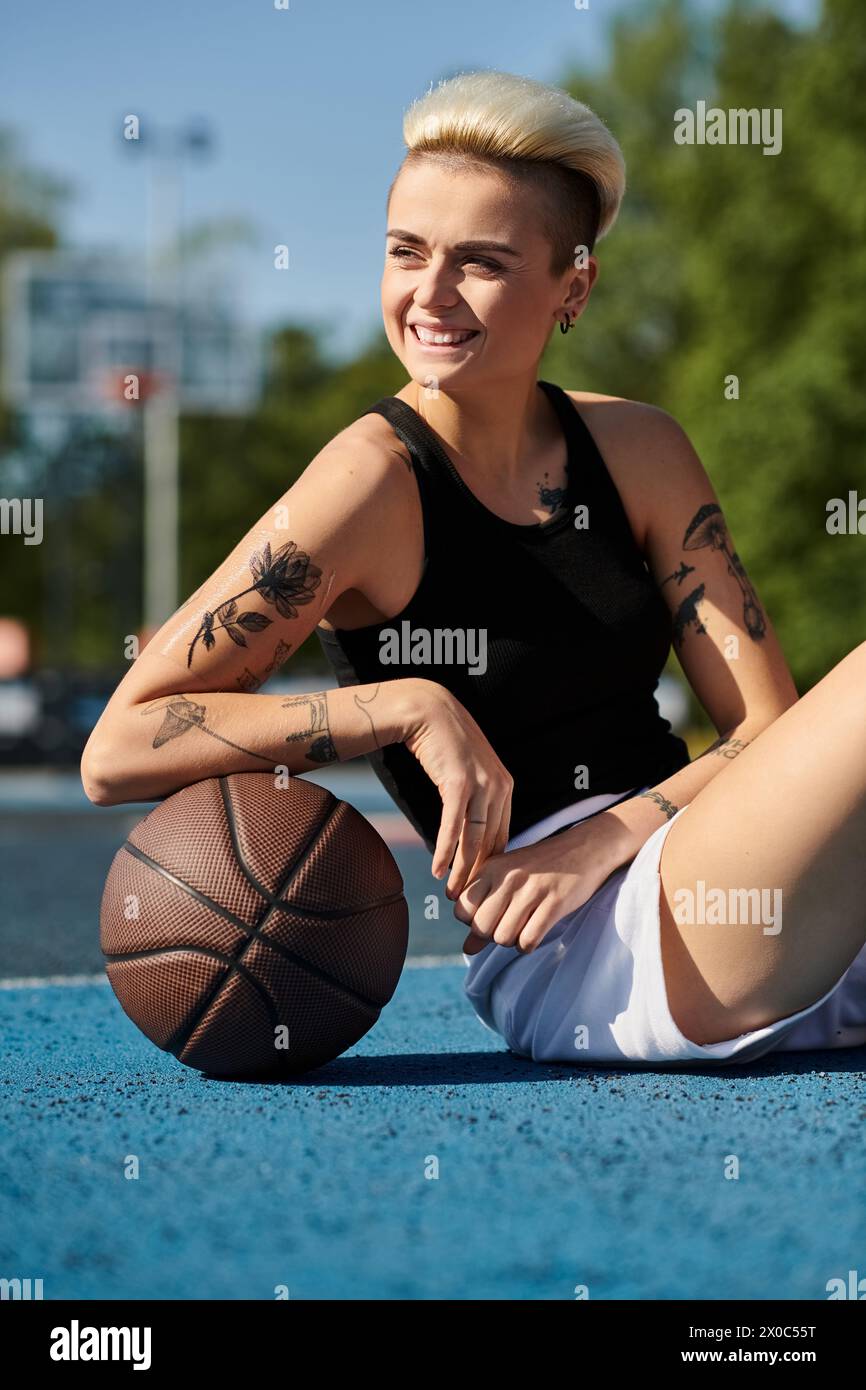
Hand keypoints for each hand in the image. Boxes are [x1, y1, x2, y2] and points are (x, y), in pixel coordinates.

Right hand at [399, 678, 513, 896]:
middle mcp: (499, 786)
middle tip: (467, 901)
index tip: (480, 887)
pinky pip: (453, 826)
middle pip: (490, 842)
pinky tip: (437, 869)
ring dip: (461, 869)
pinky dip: (445, 850)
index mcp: (505, 786)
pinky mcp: (459, 782)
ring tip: (451, 892)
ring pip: (474, 839)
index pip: (502, 835)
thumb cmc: (444, 742)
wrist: (427, 710)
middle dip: (478, 875)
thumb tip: (468, 829)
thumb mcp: (468, 771)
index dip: (491, 864)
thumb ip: (474, 798)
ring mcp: (481, 784)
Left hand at [453, 812, 628, 955]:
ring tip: (524, 926)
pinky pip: (528, 940)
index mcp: (492, 867)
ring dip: (512, 940)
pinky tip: (535, 931)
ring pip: (503, 937)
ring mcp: (532, 890)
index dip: (472, 921)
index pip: (462, 909)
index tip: (489, 916)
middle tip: (507, 924)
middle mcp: (508, 877)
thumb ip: (484, 910)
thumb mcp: (507, 879)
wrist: (583, 849)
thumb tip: (467, 948)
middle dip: (491, 935)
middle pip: (481, 928)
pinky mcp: (555, 903)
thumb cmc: (540, 867)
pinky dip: (528, 945)